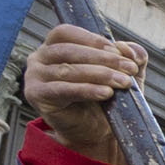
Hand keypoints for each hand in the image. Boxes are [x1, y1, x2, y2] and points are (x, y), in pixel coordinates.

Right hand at [23, 25, 150, 161]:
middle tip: (129, 69)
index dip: (92, 39)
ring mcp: (34, 76)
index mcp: (55, 45)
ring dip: (100, 74)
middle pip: (69, 51)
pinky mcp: (36, 95)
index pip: (67, 33)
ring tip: (124, 82)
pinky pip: (62, 89)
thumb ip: (129, 55)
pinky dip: (87, 90)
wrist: (97, 131)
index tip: (118, 51)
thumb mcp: (122, 71)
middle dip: (103, 59)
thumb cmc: (105, 97)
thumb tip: (129, 48)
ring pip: (67, 70)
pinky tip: (106, 93)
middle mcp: (39, 57)